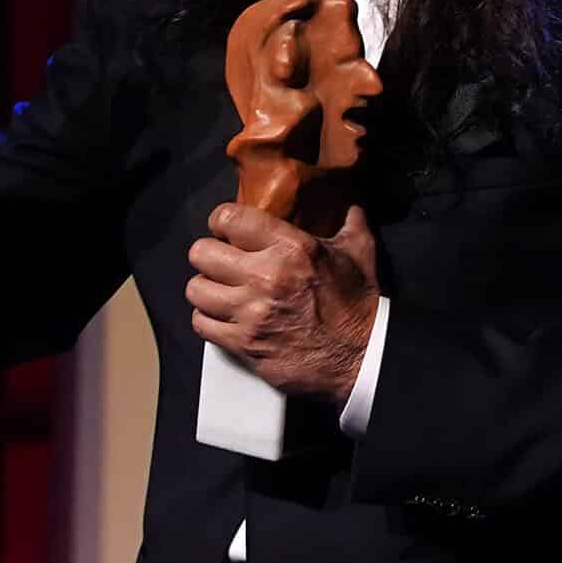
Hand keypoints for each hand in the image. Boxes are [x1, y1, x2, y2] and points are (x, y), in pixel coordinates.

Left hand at [186, 202, 382, 403]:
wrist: (365, 358)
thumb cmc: (360, 307)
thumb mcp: (360, 253)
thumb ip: (348, 223)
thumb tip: (348, 203)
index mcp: (291, 248)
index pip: (229, 219)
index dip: (221, 222)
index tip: (225, 229)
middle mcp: (266, 277)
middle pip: (202, 253)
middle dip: (209, 255)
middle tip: (221, 262)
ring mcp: (251, 313)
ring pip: (196, 289)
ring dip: (207, 288)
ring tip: (220, 290)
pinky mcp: (245, 344)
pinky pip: (202, 324)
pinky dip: (209, 320)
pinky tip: (223, 317)